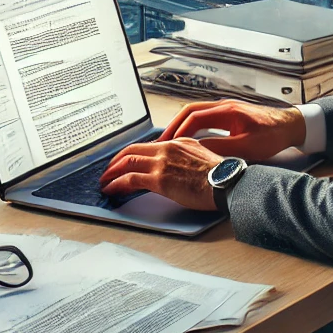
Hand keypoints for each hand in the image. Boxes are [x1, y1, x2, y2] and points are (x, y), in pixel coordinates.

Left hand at [99, 138, 222, 210]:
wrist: (226, 182)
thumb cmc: (219, 175)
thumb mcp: (201, 157)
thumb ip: (185, 157)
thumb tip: (176, 167)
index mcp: (178, 142)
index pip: (147, 145)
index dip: (131, 153)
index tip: (124, 161)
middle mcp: (167, 148)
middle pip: (132, 150)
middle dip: (116, 161)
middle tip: (108, 170)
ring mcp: (162, 163)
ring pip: (127, 162)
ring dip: (112, 173)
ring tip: (105, 182)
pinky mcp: (160, 179)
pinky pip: (130, 179)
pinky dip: (117, 184)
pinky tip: (112, 190)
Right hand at [157, 99, 305, 161]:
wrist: (291, 125)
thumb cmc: (273, 135)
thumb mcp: (246, 147)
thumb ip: (221, 148)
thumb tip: (196, 151)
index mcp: (226, 110)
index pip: (193, 117)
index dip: (177, 131)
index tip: (166, 143)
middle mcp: (223, 106)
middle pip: (189, 111)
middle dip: (173, 126)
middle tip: (160, 142)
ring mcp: (226, 109)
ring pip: (195, 113)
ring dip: (181, 125)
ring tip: (169, 141)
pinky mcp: (230, 115)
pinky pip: (204, 117)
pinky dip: (191, 126)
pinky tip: (188, 138)